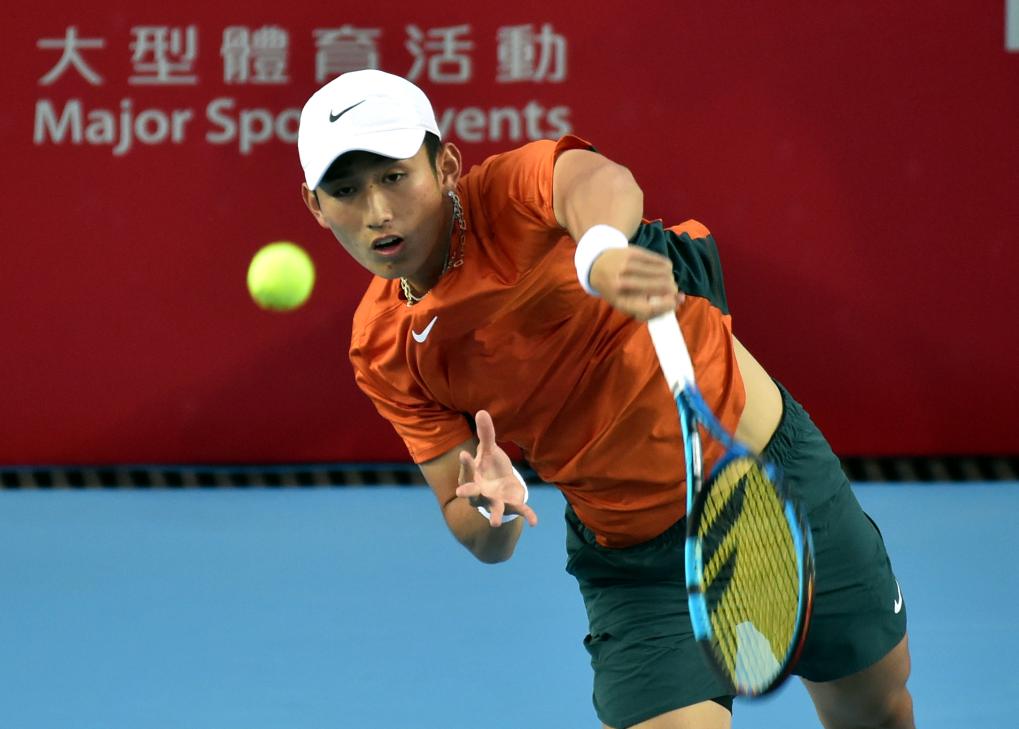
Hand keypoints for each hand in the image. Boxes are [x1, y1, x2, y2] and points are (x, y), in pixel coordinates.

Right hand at [455, 410, 538, 527]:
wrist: (502, 490)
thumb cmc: (490, 468)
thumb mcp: (489, 450)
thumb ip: (486, 434)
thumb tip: (481, 410)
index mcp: (473, 476)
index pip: (467, 469)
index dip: (466, 462)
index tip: (464, 453)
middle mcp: (481, 492)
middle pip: (472, 492)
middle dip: (468, 492)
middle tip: (460, 493)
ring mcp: (495, 501)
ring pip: (494, 509)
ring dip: (495, 515)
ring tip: (494, 523)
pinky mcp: (512, 506)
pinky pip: (520, 511)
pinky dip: (527, 516)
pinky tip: (535, 522)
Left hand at [589, 247, 683, 320]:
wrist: (597, 266)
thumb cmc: (618, 290)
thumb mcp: (627, 304)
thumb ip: (651, 308)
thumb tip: (679, 300)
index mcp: (620, 302)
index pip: (648, 308)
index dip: (666, 306)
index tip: (674, 302)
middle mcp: (621, 284)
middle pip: (658, 288)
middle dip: (672, 289)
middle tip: (674, 289)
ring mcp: (626, 266)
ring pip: (661, 272)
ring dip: (670, 277)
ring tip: (668, 279)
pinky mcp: (632, 252)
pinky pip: (659, 260)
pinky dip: (667, 265)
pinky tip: (665, 268)